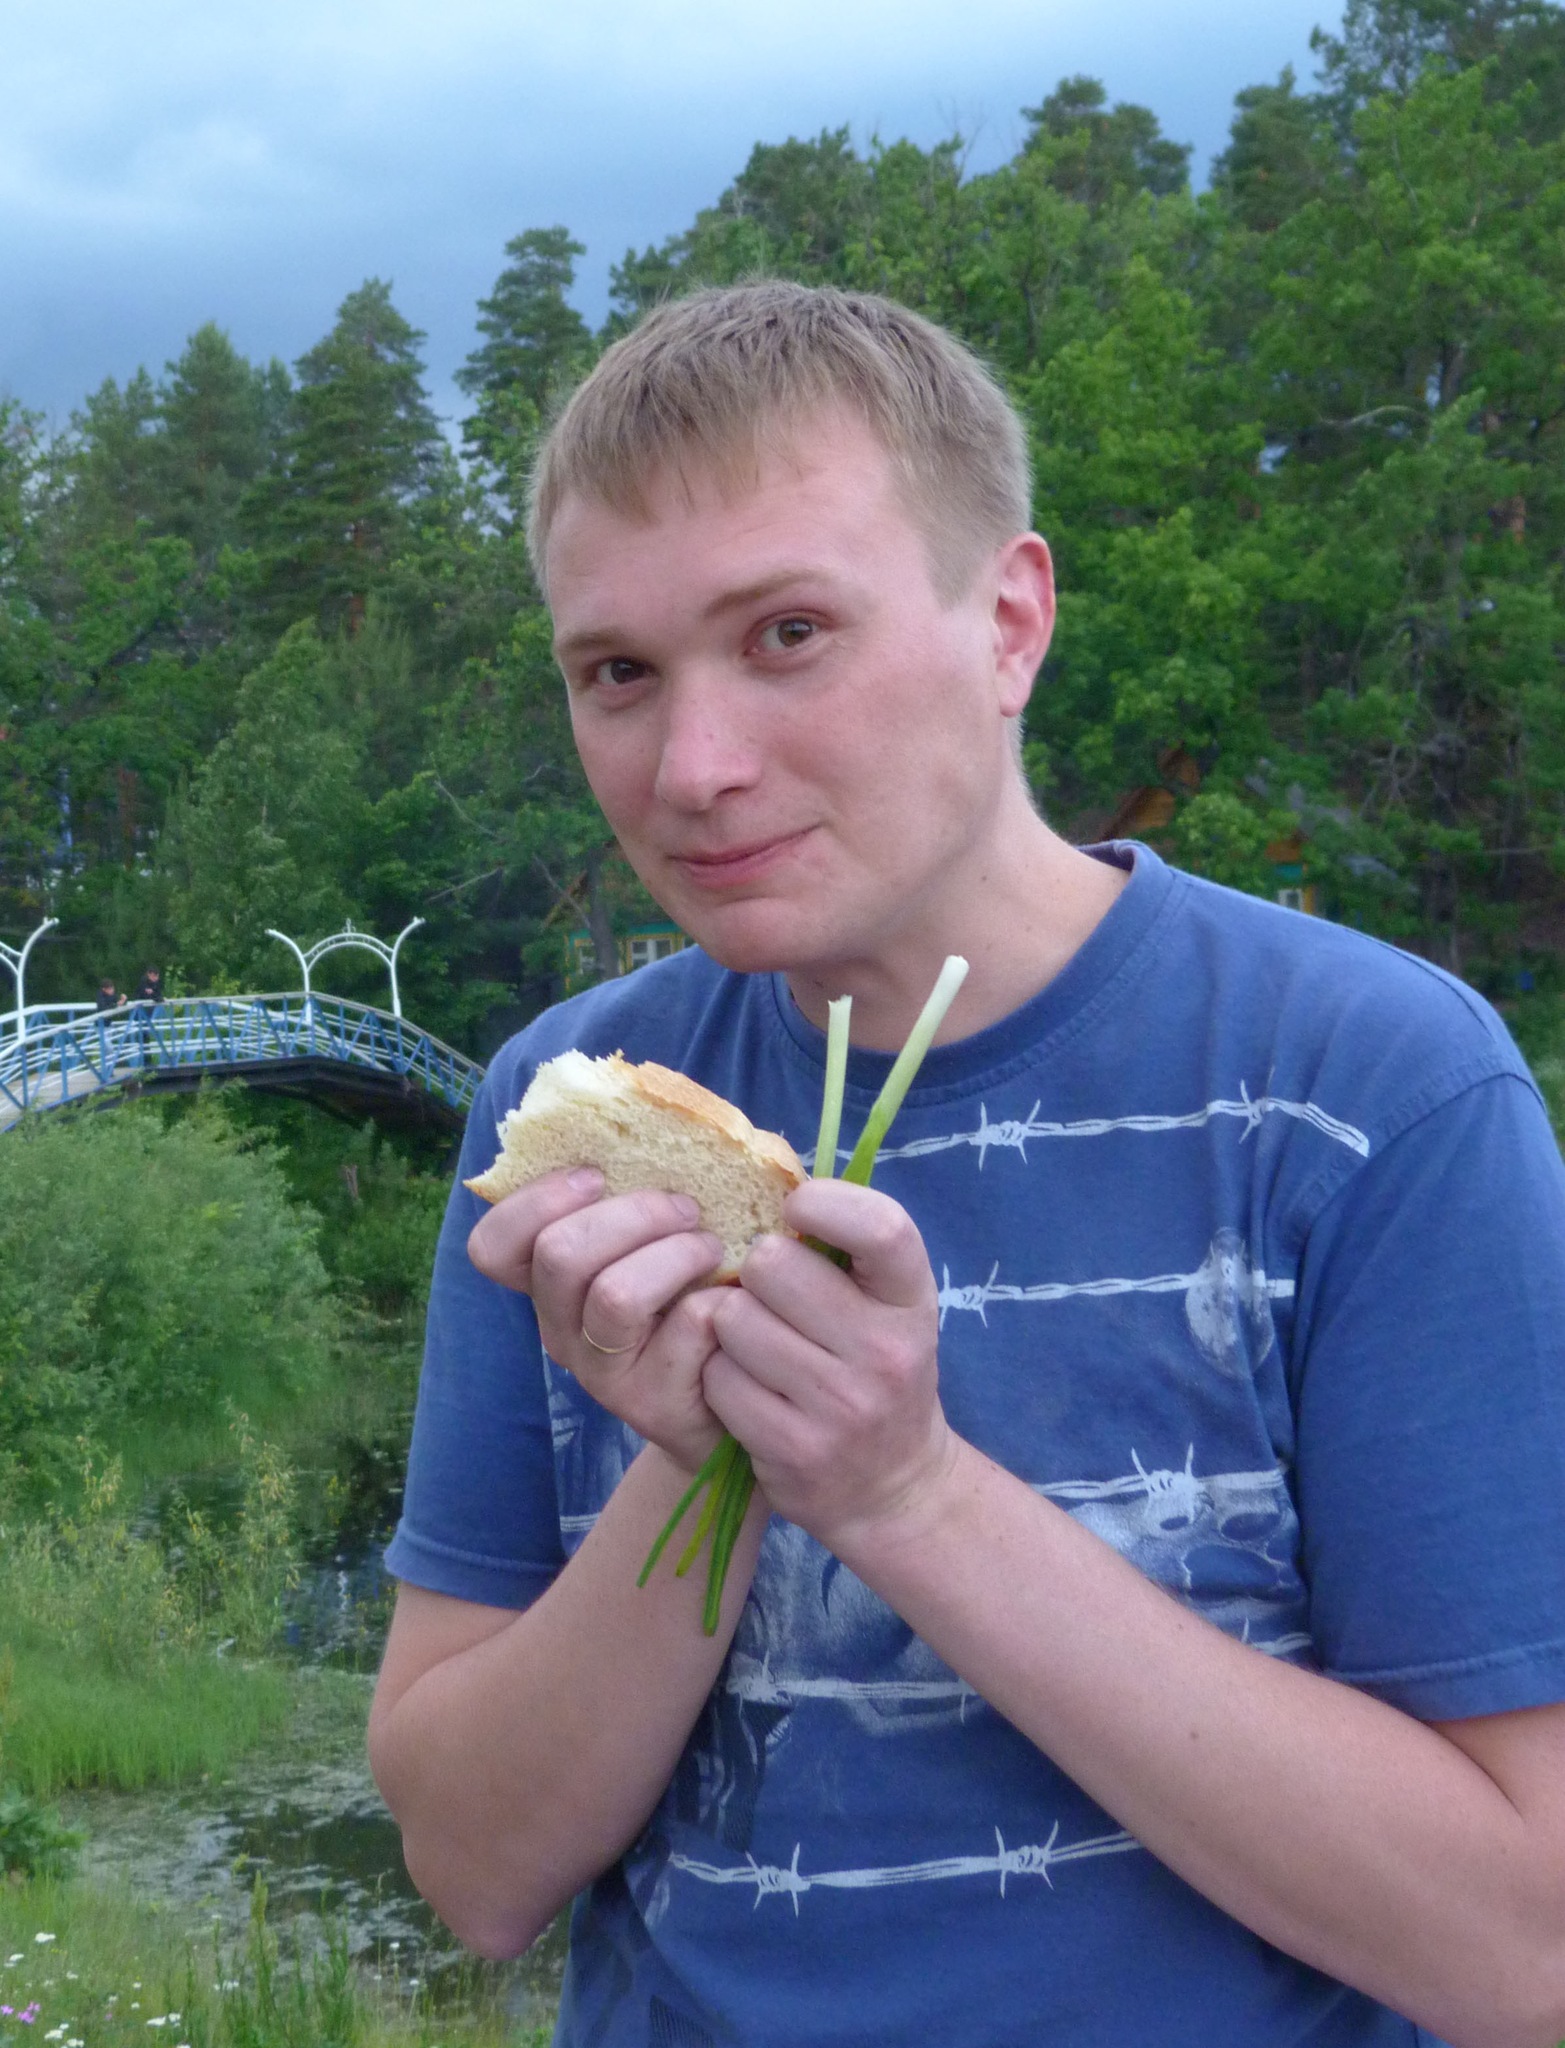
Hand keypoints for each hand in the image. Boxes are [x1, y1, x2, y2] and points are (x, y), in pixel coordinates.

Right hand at [468, 1169, 728, 1473]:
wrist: (745, 1393)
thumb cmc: (699, 1289)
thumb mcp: (658, 1239)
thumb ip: (642, 1189)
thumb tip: (663, 1104)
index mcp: (551, 1284)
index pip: (492, 1247)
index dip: (535, 1200)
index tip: (595, 1174)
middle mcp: (561, 1331)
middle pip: (559, 1254)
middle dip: (633, 1213)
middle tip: (685, 1209)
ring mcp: (603, 1373)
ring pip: (614, 1295)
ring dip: (677, 1253)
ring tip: (713, 1250)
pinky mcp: (654, 1403)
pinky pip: (686, 1328)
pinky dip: (721, 1300)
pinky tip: (738, 1302)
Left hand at [703, 1178, 957, 1553]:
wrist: (894, 1485)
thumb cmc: (878, 1368)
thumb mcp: (888, 1305)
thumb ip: (846, 1248)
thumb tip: (770, 1171)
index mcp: (911, 1301)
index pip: (882, 1227)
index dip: (829, 1202)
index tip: (797, 1206)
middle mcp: (885, 1352)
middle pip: (772, 1264)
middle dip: (755, 1272)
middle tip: (769, 1295)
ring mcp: (840, 1405)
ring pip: (732, 1320)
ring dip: (730, 1326)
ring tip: (757, 1345)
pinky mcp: (794, 1448)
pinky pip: (717, 1378)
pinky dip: (719, 1377)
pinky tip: (747, 1387)